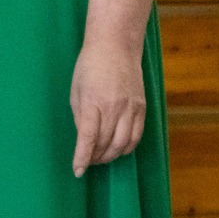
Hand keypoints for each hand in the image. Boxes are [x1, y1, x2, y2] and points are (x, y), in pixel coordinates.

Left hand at [70, 41, 145, 176]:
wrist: (116, 46)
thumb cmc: (89, 66)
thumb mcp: (76, 91)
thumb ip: (81, 117)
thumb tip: (85, 140)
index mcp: (93, 102)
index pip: (88, 138)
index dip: (82, 157)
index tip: (77, 171)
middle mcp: (114, 107)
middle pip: (106, 143)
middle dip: (96, 158)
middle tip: (88, 162)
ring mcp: (131, 108)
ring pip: (123, 144)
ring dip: (111, 155)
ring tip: (101, 157)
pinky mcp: (142, 107)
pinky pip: (136, 136)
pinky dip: (126, 147)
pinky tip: (118, 149)